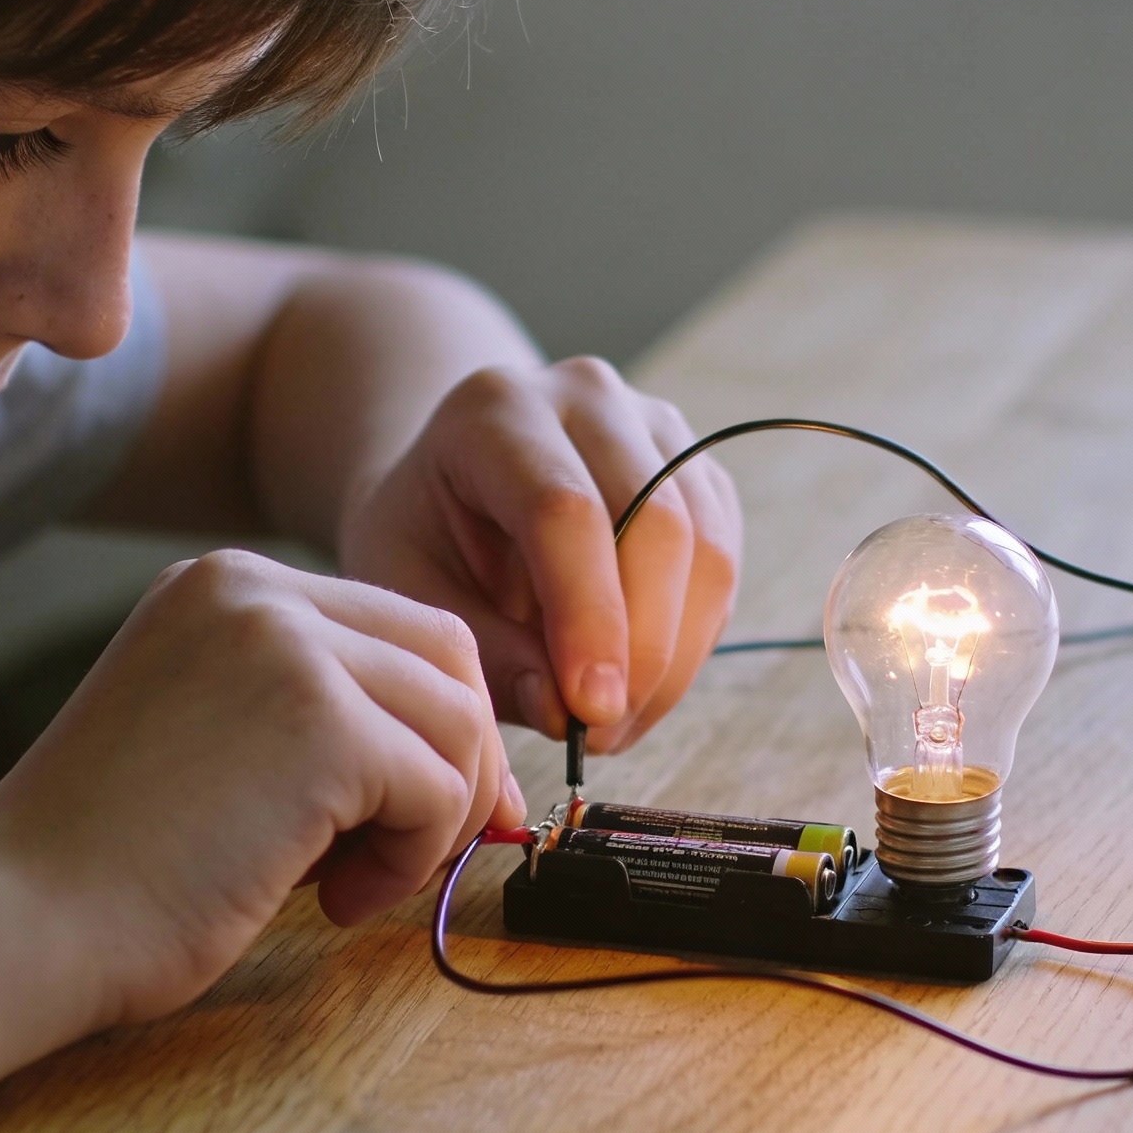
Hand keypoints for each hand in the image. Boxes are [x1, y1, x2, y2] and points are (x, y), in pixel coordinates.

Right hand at [0, 550, 523, 1024]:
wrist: (20, 921)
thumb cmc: (112, 867)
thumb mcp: (217, 739)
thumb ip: (314, 714)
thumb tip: (466, 757)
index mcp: (224, 584)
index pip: (393, 630)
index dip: (429, 726)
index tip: (416, 813)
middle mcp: (256, 589)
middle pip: (445, 656)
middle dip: (457, 761)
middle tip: (405, 852)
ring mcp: (289, 645)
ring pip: (459, 720)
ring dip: (432, 818)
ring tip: (348, 882)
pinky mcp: (322, 723)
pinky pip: (442, 789)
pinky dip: (413, 859)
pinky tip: (333, 901)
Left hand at [338, 358, 742, 755]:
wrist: (450, 483)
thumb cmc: (421, 538)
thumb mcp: (410, 593)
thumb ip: (484, 651)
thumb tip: (566, 714)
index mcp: (496, 411)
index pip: (565, 509)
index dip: (588, 617)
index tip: (589, 712)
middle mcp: (588, 397)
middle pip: (655, 520)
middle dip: (642, 648)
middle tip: (601, 735)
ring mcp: (655, 426)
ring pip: (705, 547)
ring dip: (674, 656)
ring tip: (615, 724)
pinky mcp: (697, 470)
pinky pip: (722, 564)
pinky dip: (692, 641)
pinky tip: (640, 684)